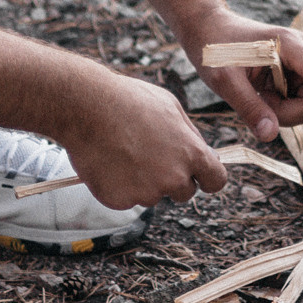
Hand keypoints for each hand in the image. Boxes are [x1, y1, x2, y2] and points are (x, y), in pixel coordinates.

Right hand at [57, 73, 226, 210]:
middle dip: (173, 178)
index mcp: (191, 154)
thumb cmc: (129, 101)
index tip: (198, 174)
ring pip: (153, 194)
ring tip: (124, 151)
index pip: (216, 181)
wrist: (85, 107)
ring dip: (143, 181)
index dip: (207, 177)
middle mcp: (173, 178)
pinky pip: (127, 198)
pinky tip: (110, 162)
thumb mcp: (171, 107)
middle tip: (150, 155)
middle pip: (185, 192)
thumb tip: (205, 154)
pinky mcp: (120, 201)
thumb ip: (190, 136)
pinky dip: (120, 186)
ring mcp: (146, 192)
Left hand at [180, 7, 302, 141]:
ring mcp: (302, 61)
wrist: (208, 29)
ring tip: (262, 100)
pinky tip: (268, 101)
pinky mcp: (297, 73)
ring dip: (297, 109)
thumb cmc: (215, 50)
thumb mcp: (224, 80)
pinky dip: (294, 108)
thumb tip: (270, 135)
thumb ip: (248, 107)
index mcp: (288, 44)